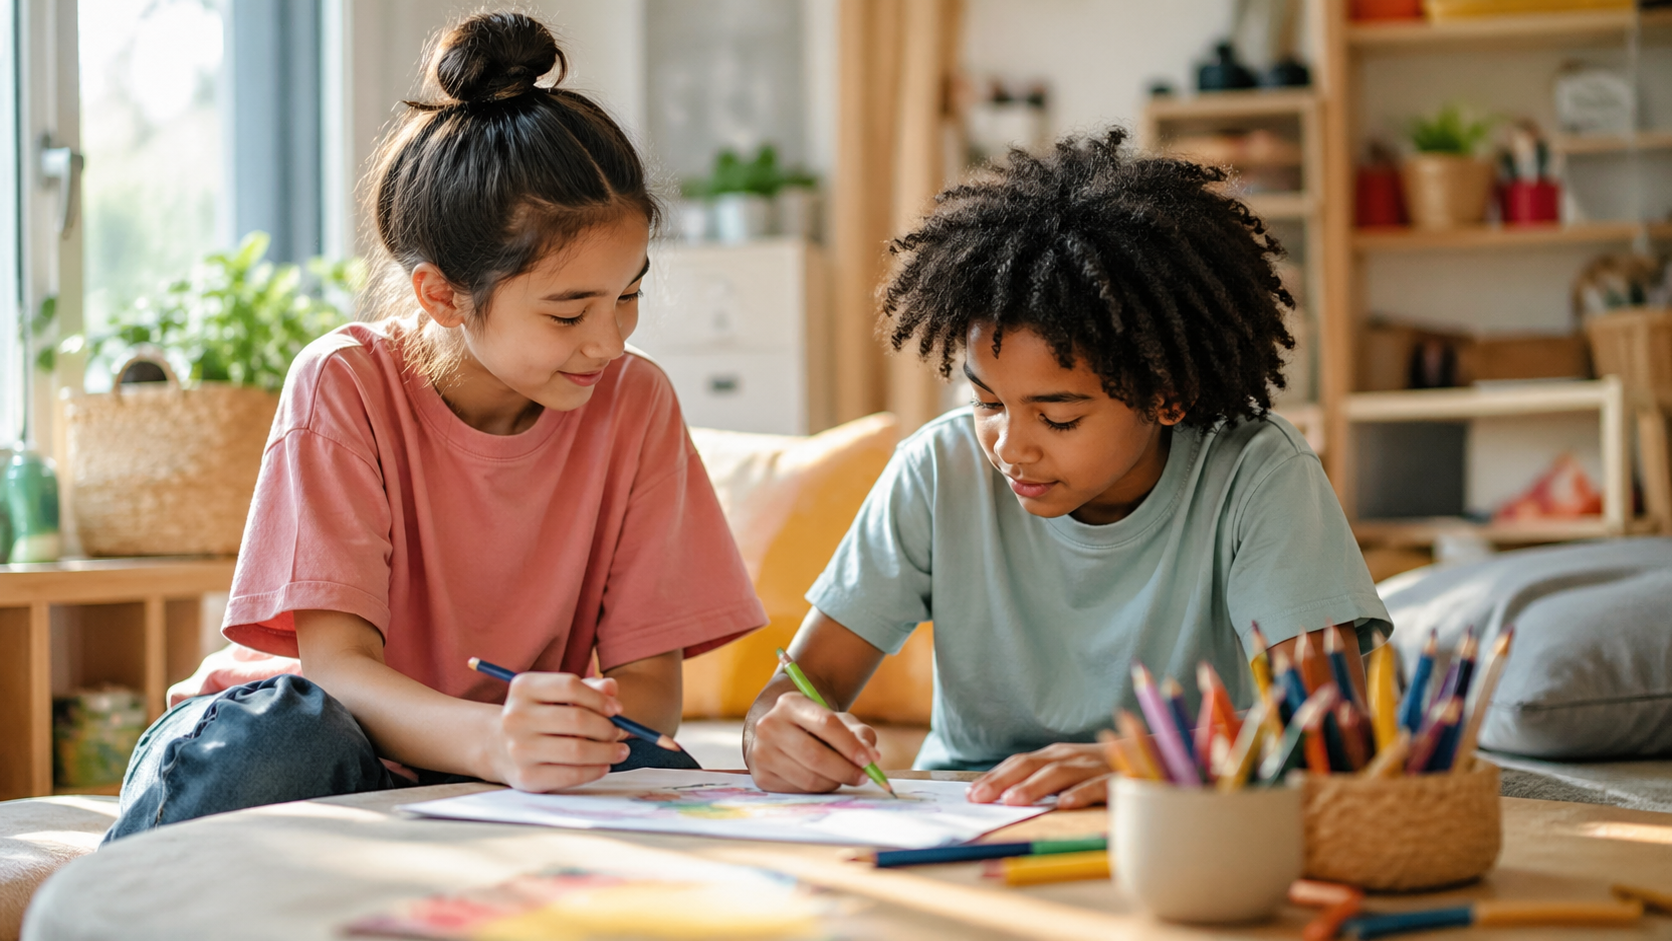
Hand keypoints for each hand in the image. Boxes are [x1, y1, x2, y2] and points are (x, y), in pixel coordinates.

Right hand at [488, 672, 629, 792]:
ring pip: (577, 749)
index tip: (616, 709)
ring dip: (607, 751)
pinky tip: (603, 765)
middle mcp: (515, 716)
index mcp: (523, 687)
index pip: (570, 686)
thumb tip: (612, 689)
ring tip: (619, 750)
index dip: (599, 698)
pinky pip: (571, 775)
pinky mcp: (526, 777)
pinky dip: (595, 770)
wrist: (499, 747)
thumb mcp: (557, 694)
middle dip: (607, 727)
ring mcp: (518, 749)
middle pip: (577, 719)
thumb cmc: (540, 715)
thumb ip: (588, 688)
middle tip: (618, 732)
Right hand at [746, 692, 881, 792]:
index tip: (870, 760)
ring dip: (834, 782)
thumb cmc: (816, 726)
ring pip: (808, 778)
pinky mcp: (761, 777)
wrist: (781, 732)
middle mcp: (769, 725)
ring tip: (844, 777)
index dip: (850, 745)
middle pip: (815, 755)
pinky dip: (818, 790)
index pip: (825, 724)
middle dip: (845, 770)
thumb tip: (872, 758)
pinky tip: (823, 780)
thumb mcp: (839, 721)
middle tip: (863, 777)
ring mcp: (761, 752)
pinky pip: (798, 791)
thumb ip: (860, 735)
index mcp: (790, 703)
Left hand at [967, 743, 1111, 808]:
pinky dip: (1081, 793)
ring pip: (1060, 773)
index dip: (994, 777)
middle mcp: (1071, 756)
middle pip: (1032, 765)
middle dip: (1003, 780)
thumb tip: (1003, 798)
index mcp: (1055, 755)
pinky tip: (1065, 804)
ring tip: (1013, 801)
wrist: (1151, 756)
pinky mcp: (1117, 779)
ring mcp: (1093, 766)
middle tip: (980, 798)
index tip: (971, 794)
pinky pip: (1098, 785)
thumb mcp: (1069, 771)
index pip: (1019, 763)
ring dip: (1035, 786)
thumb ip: (1042, 782)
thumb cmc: (1100, 771)